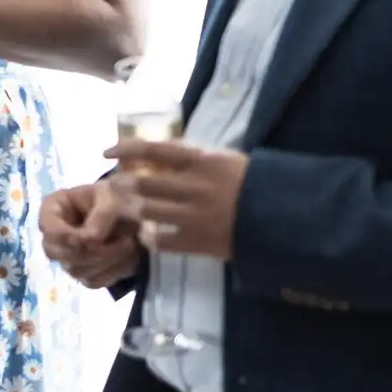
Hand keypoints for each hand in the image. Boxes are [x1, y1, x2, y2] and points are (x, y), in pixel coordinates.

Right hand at [39, 181, 140, 288]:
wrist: (132, 213)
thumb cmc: (115, 197)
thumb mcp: (111, 196)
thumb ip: (101, 215)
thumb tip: (91, 240)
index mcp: (52, 210)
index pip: (48, 228)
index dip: (66, 238)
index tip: (91, 240)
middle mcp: (54, 237)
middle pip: (59, 254)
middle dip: (93, 252)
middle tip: (126, 241)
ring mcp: (67, 257)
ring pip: (77, 271)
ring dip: (108, 262)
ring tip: (131, 245)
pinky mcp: (83, 273)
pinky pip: (92, 282)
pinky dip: (114, 273)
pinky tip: (129, 258)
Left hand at [105, 139, 249, 260]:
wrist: (284, 219)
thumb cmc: (255, 186)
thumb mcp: (227, 161)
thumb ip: (194, 158)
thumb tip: (162, 152)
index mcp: (202, 162)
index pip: (153, 150)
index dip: (125, 149)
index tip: (107, 152)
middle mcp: (193, 187)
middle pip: (142, 182)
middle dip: (121, 184)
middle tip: (113, 186)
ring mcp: (194, 216)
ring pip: (146, 211)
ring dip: (129, 209)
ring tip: (124, 209)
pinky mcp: (198, 242)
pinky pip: (160, 240)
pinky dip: (148, 237)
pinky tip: (147, 236)